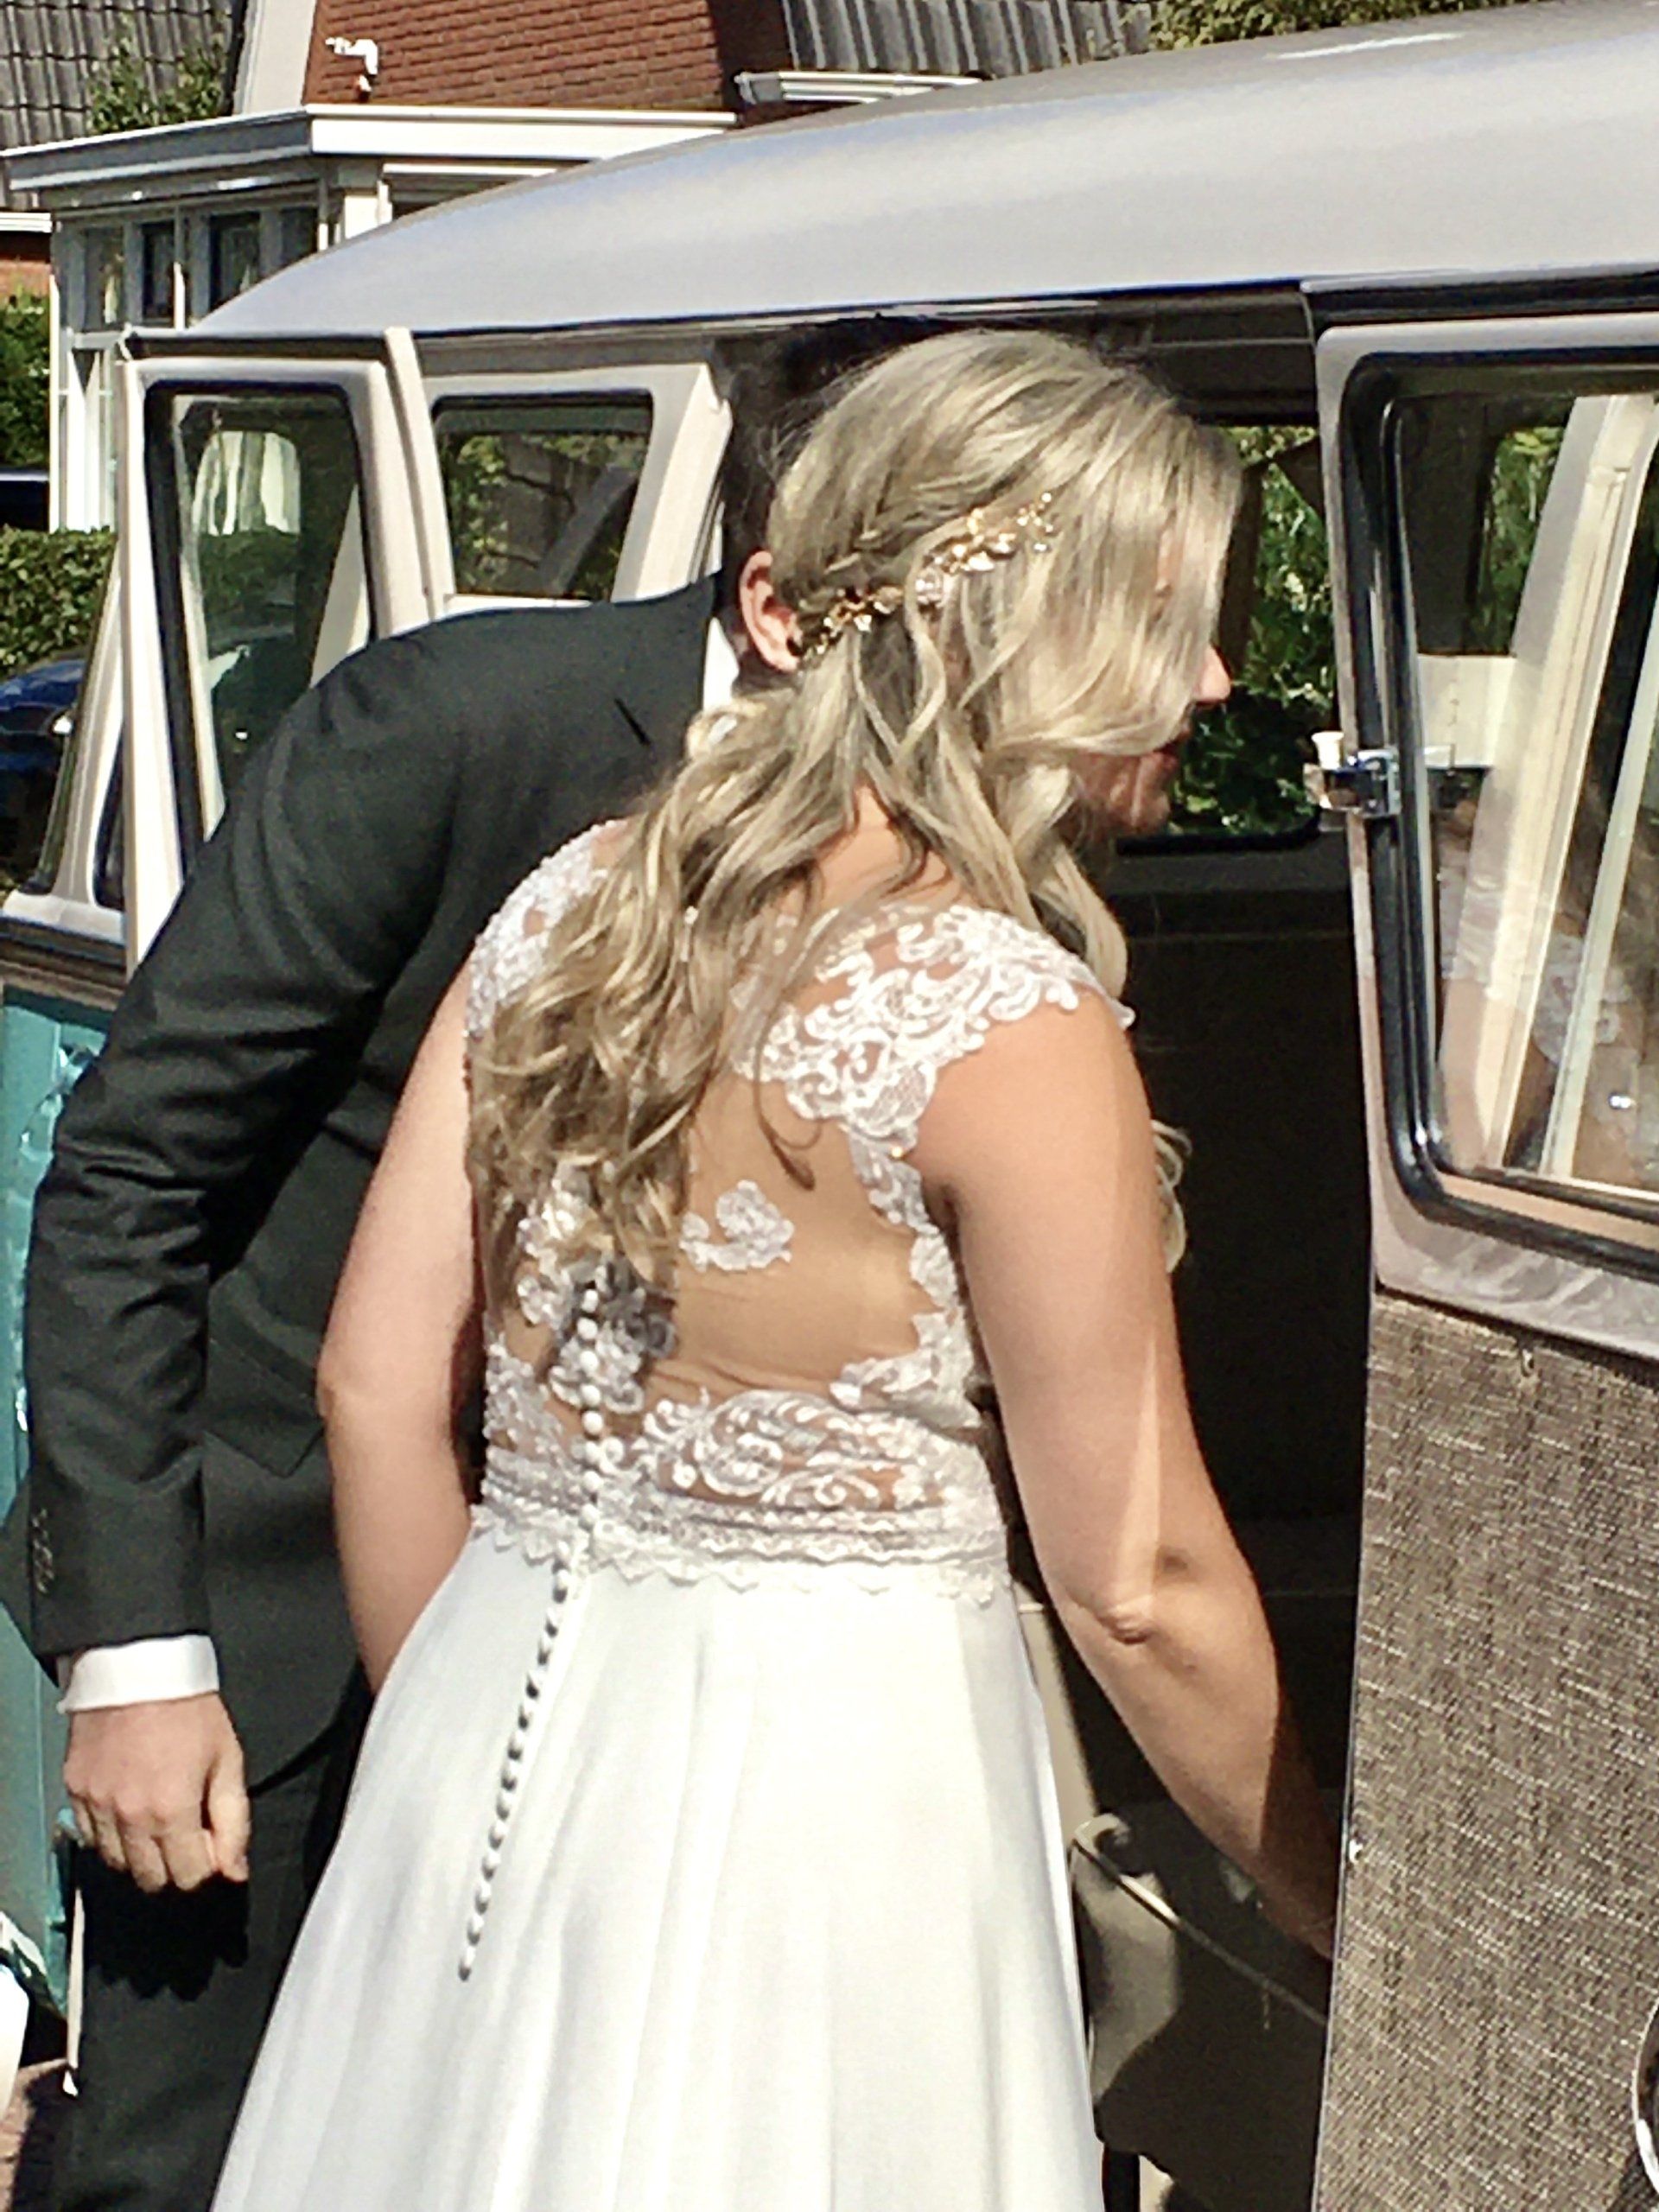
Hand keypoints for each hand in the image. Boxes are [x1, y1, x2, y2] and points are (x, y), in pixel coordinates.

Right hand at [64, 1693, 250, 1893]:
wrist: (138, 1665)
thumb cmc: (188, 1706)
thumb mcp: (227, 1758)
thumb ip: (234, 1820)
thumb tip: (236, 1871)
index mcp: (172, 1810)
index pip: (190, 1876)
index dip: (208, 1864)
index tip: (212, 1840)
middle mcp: (129, 1817)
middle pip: (152, 1879)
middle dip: (176, 1865)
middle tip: (188, 1832)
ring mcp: (97, 1806)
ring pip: (118, 1864)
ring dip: (141, 1853)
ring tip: (159, 1819)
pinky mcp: (76, 1791)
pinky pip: (90, 1838)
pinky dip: (110, 1835)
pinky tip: (129, 1811)